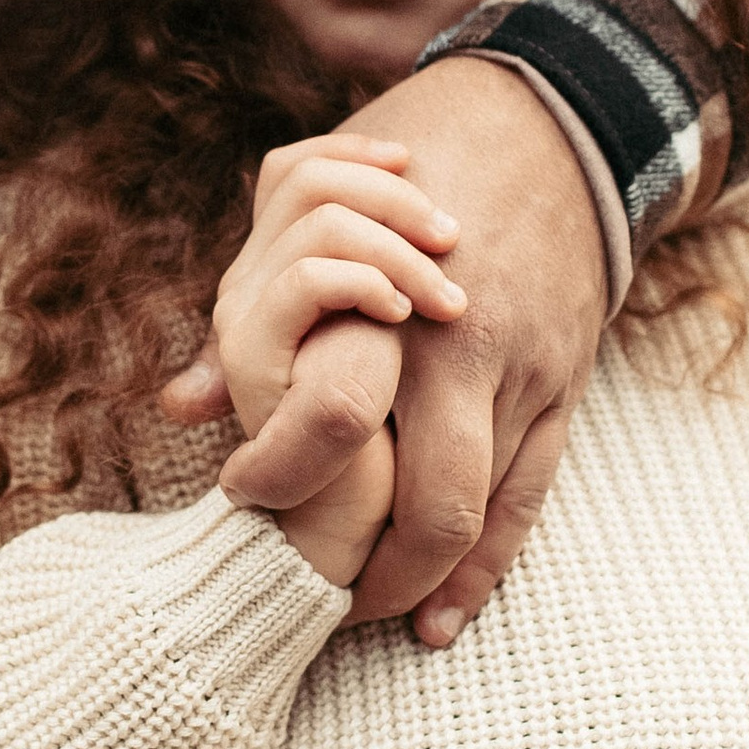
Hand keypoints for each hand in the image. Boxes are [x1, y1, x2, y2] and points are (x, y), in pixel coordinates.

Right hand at [168, 134, 466, 445]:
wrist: (346, 524)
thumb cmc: (385, 440)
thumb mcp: (400, 347)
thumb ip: (393, 289)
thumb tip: (440, 234)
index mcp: (277, 267)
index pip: (295, 169)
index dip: (354, 154)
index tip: (419, 163)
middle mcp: (250, 282)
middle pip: (305, 177)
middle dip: (391, 194)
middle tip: (452, 237)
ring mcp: (243, 315)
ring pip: (314, 218)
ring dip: (394, 243)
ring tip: (444, 296)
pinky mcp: (250, 356)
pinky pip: (305, 281)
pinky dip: (364, 283)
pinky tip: (405, 316)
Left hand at [173, 69, 603, 647]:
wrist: (553, 126)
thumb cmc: (415, 169)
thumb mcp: (318, 216)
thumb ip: (253, 316)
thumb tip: (182, 406)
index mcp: (396, 310)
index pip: (342, 436)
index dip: (288, 491)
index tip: (242, 516)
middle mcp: (471, 355)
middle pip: (436, 509)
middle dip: (376, 575)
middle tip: (319, 603)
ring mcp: (530, 377)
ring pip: (486, 517)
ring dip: (428, 584)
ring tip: (376, 622)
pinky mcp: (566, 387)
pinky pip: (532, 497)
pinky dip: (487, 567)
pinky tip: (444, 614)